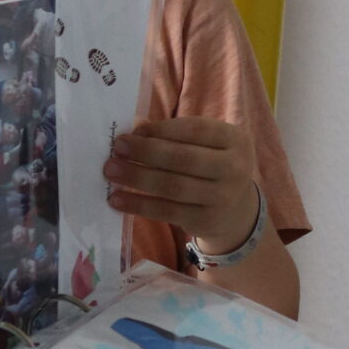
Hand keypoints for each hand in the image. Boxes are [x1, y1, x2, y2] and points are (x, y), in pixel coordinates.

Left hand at [105, 118, 259, 252]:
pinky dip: (138, 205)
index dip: (162, 130)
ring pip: (173, 187)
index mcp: (234, 140)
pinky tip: (117, 199)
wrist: (237, 211)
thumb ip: (177, 135)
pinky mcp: (205, 221)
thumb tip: (137, 127)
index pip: (195, 130)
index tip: (133, 131)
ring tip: (111, 172)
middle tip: (117, 149)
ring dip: (137, 178)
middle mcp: (234, 168)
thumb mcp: (206, 145)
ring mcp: (222, 198)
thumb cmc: (213, 167)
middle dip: (146, 152)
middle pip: (184, 159)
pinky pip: (166, 211)